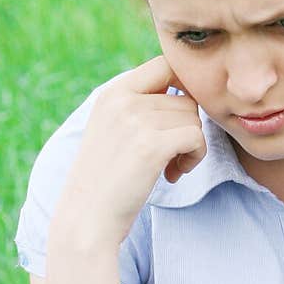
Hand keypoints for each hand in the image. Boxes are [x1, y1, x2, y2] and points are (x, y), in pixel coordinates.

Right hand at [53, 54, 207, 246]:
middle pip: (185, 98)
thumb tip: (187, 93)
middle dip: (186, 129)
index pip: (165, 64)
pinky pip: (196, 137)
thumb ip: (140, 107)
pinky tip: (173, 175)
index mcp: (112, 93)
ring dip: (191, 147)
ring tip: (170, 168)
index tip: (178, 120)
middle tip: (171, 158)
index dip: (183, 87)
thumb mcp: (113, 130)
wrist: (87, 219)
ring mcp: (136, 120)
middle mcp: (122, 100)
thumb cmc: (106, 181)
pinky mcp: (151, 145)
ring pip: (193, 119)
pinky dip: (194, 158)